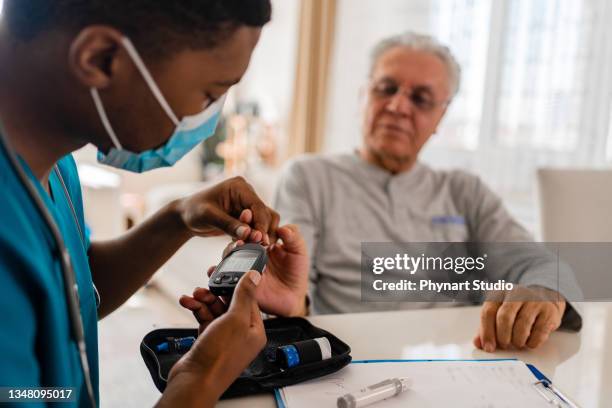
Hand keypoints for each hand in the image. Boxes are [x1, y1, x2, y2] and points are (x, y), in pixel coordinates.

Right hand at [159, 271, 265, 407]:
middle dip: (216, 293)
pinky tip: (188, 303)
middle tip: (204, 286)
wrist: (195, 380)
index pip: (249, 300)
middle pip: (230, 304)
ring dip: (203, 300)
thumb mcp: (235, 319)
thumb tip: (254, 277)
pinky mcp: (209, 340)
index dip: (237, 286)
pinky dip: (196, 309)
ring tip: (193, 295)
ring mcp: (224, 337)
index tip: (226, 275)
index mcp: (255, 330)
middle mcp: (241, 334)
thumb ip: (244, 296)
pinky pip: (205, 318)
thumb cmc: (219, 356)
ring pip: (215, 310)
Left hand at [177, 176, 279, 242]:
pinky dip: (254, 238)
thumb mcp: (208, 216)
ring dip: (261, 236)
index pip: (258, 206)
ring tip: (253, 248)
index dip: (261, 224)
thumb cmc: (194, 211)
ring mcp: (248, 205)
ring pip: (265, 222)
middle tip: (258, 247)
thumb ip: (228, 224)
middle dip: (262, 231)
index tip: (261, 241)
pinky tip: (245, 246)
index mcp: (239, 187)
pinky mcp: (246, 217)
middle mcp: (247, 194)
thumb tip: (248, 234)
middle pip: (266, 214)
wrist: (185, 216)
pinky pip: (257, 228)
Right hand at [179, 224, 308, 330]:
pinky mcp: (239, 282)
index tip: (247, 213)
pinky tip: (213, 269)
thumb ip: (293, 237)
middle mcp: (250, 252)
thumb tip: (283, 227)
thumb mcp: (299, 251)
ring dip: (228, 251)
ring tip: (234, 247)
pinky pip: (225, 277)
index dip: (249, 221)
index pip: (253, 228)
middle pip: (238, 240)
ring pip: (230, 256)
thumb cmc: (296, 272)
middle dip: (238, 235)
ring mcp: (244, 266)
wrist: (293, 297)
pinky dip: (217, 273)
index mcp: (263, 241)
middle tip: (242, 234)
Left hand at [474, 286, 565, 351]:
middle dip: (503, 336)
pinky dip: (532, 342)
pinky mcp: (549, 311)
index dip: (487, 332)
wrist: (545, 299)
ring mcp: (534, 300)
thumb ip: (487, 328)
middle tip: (504, 346)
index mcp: (499, 293)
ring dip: (518, 341)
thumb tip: (478, 343)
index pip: (488, 312)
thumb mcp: (499, 313)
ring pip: (522, 325)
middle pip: (504, 317)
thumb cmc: (517, 310)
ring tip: (517, 343)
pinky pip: (539, 332)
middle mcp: (516, 293)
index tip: (488, 347)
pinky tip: (529, 342)